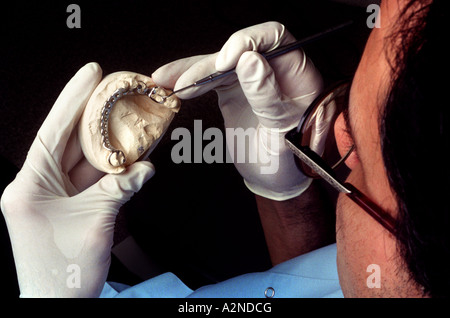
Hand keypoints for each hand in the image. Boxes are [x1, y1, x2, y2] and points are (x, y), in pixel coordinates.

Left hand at [1, 63, 154, 296]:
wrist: (59, 304)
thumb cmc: (65, 271)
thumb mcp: (96, 222)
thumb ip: (121, 189)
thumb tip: (146, 169)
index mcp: (29, 185)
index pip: (53, 131)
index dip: (73, 98)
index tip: (91, 73)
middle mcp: (38, 185)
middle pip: (70, 141)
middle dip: (95, 116)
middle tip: (116, 90)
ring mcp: (53, 196)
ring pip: (84, 160)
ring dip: (109, 144)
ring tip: (130, 121)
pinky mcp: (68, 206)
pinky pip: (92, 180)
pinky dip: (112, 169)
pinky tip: (131, 155)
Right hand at [153, 21, 322, 199]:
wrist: (276, 177)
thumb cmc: (289, 156)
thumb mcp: (282, 128)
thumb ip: (266, 94)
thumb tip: (248, 60)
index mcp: (296, 71)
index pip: (273, 37)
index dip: (247, 41)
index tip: (226, 62)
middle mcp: (272, 68)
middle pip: (237, 50)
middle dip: (207, 64)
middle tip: (185, 80)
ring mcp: (249, 78)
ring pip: (217, 64)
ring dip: (189, 71)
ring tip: (164, 80)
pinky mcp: (231, 90)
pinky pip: (208, 80)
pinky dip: (189, 82)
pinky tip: (170, 85)